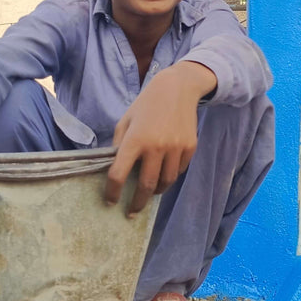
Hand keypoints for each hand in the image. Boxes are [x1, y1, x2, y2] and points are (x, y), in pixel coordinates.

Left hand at [105, 62, 216, 214]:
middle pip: (145, 185)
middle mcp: (156, 146)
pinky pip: (179, 170)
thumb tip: (116, 168)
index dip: (112, 192)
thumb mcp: (126, 121)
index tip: (110, 201)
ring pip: (166, 181)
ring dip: (156, 191)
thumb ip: (119, 145)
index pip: (118, 174)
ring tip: (149, 193)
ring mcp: (176, 148)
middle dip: (137, 203)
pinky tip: (164, 174)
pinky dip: (171, 176)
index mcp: (135, 140)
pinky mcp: (190, 147)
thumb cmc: (146, 104)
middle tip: (132, 211)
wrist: (178, 88)